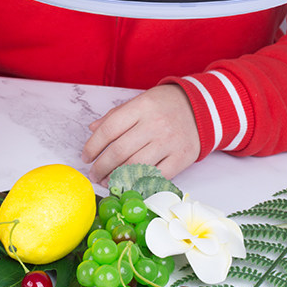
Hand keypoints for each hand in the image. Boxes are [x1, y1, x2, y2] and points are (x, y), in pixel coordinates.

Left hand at [81, 84, 199, 182]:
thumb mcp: (139, 101)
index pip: (109, 129)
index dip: (93, 145)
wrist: (200, 108)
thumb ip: (115, 116)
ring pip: (136, 166)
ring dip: (117, 178)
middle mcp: (155, 124)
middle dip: (101, 166)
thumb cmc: (163, 105)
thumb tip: (92, 129)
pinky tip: (129, 185)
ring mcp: (169, 142)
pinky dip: (140, 183)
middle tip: (93, 174)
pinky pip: (157, 176)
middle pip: (120, 150)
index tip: (86, 156)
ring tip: (106, 181)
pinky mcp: (182, 158)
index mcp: (141, 107)